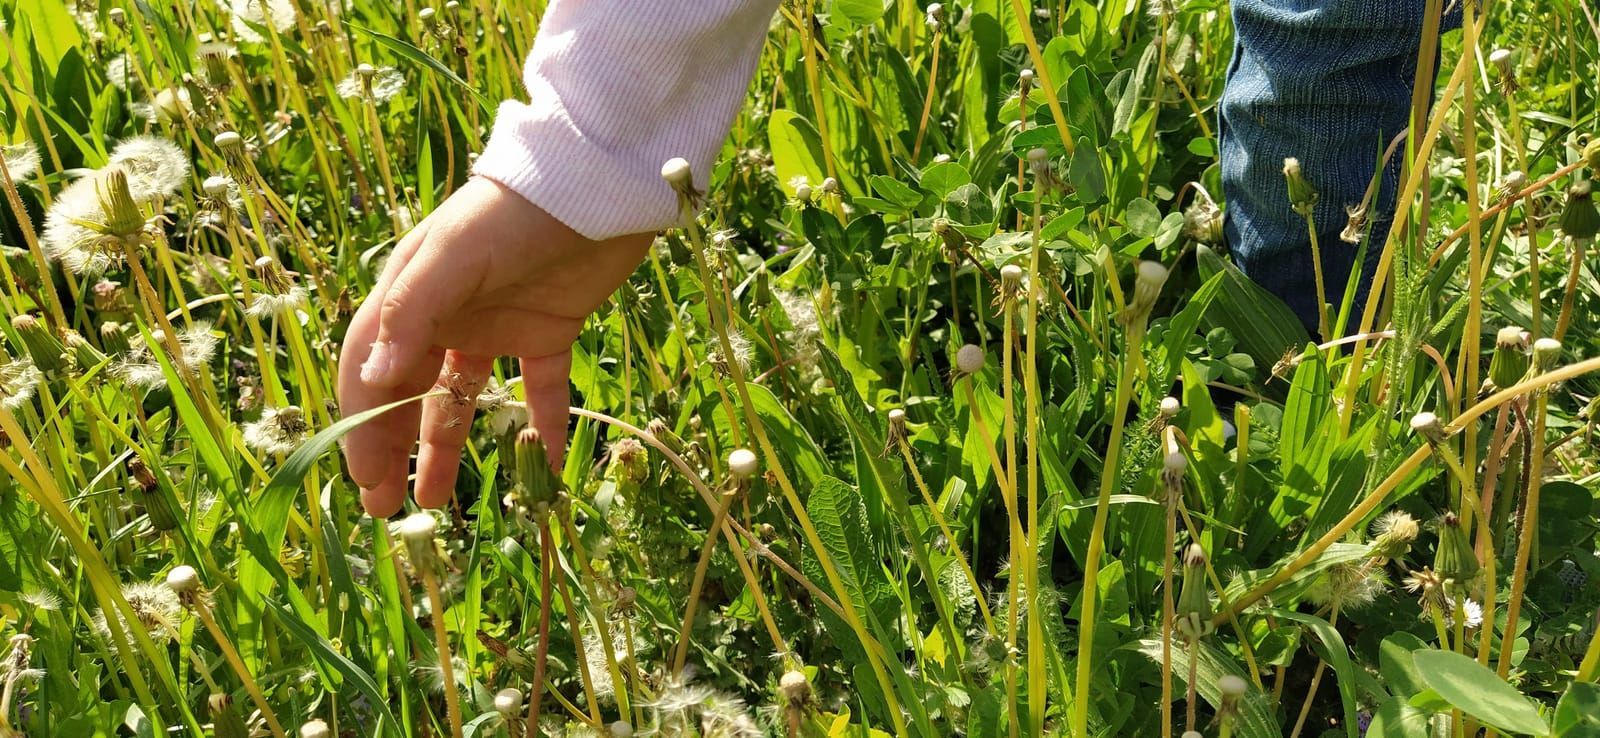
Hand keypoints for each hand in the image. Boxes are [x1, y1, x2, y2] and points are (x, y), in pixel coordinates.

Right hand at [338, 177, 650, 516]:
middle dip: (393, 449)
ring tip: (437, 502)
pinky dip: (542, 428)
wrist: (597, 182)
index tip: (366, 481)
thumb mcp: (457, 254)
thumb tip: (377, 375)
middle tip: (385, 509)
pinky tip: (544, 467)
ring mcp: (496, 325)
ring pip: (463, 399)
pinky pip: (540, 390)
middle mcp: (446, 315)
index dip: (363, 426)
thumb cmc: (516, 210)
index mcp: (411, 295)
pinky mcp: (549, 331)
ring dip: (449, 447)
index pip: (371, 371)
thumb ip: (415, 311)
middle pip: (408, 393)